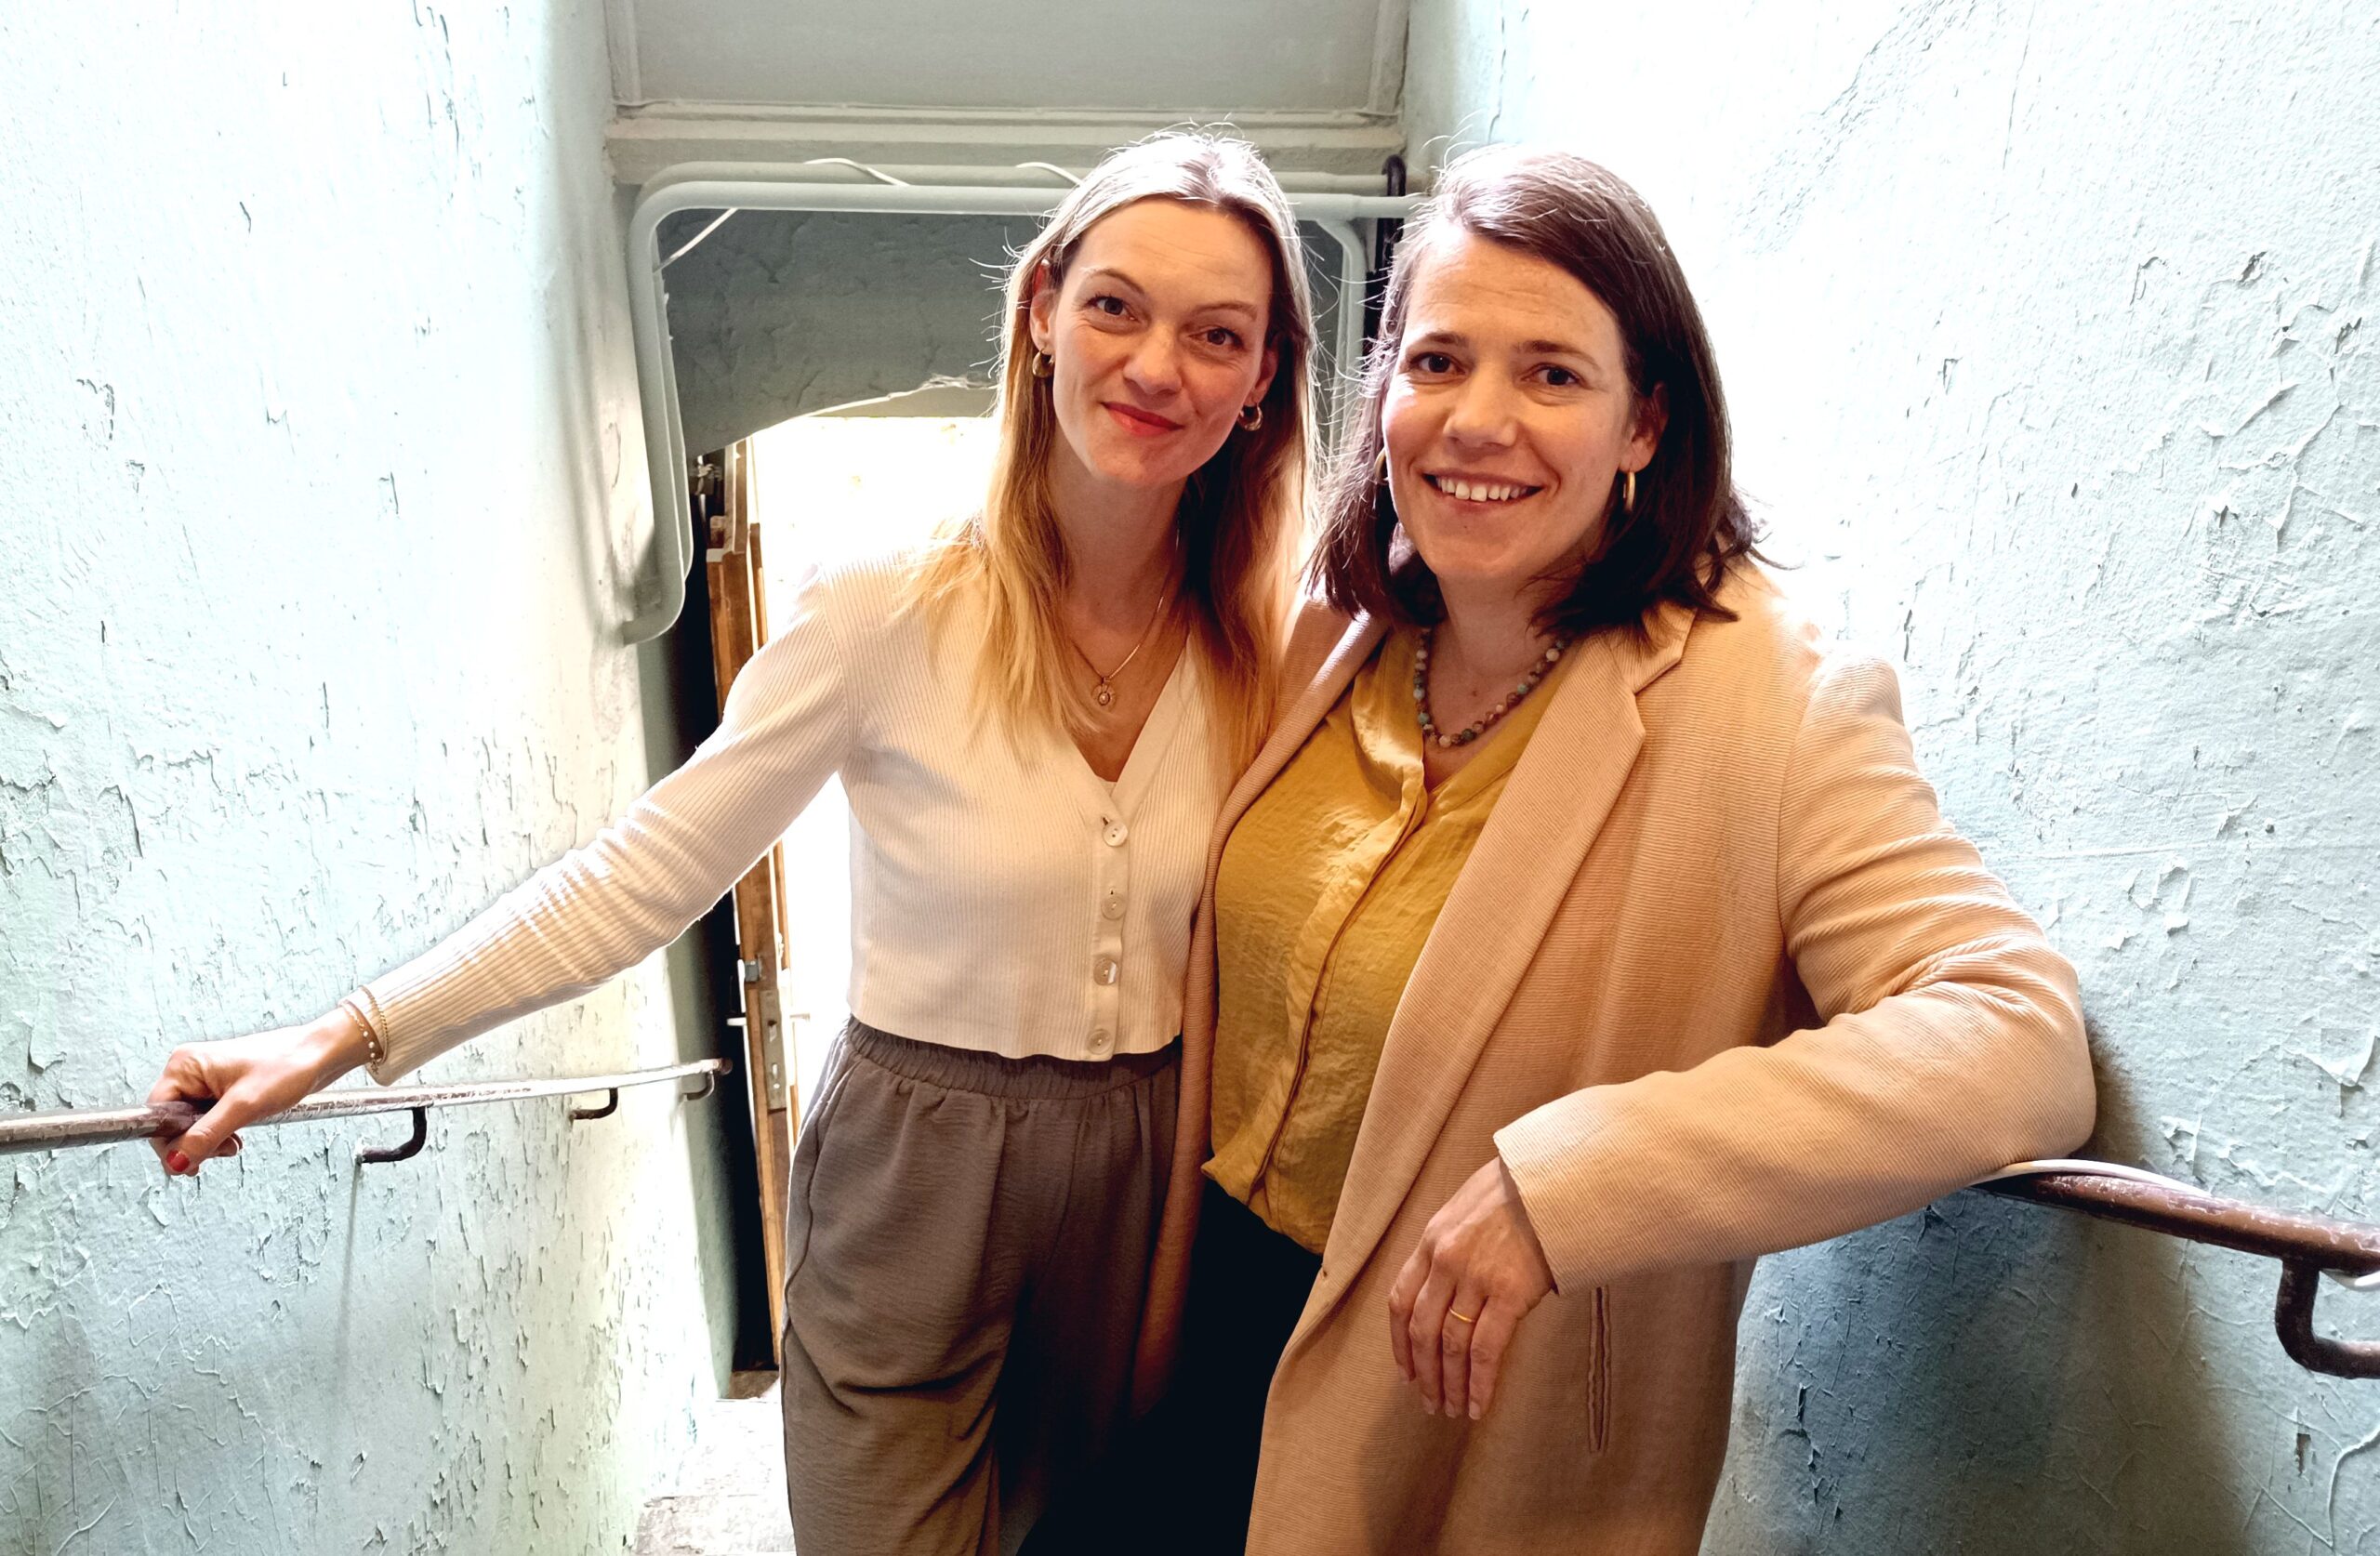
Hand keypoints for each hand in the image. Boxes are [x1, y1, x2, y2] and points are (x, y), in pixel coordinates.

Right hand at [147, 1007, 373, 1176]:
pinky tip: (236, 1136)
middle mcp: (189, 1071)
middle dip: (195, 1143)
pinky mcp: (221, 1090)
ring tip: (235, 1142)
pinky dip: (220, 1133)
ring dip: (210, 1140)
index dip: (170, 1142)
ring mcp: (205, 1080)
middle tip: (224, 1149)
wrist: (321, 1054)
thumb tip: (175, 1163)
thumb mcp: (244, 1106)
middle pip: (172, 1123)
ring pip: (190, 1125)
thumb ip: (206, 1136)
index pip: (156, 1115)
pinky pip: (207, 1120)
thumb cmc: (288, 1066)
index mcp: (184, 1066)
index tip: (188, 1161)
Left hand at [1387, 1155, 1555, 1419]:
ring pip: (1451, 1346)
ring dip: (1451, 1384)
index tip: (1406, 1371)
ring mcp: (1476, 1277)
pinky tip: (1479, 1405)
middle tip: (1430, 1402)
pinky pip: (1487, 1350)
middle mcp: (1446, 1260)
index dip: (1399, 1343)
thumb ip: (1450, 1246)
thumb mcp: (1467, 1209)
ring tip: (1453, 1410)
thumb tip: (1448, 1287)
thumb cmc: (1518, 1191)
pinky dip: (1480, 1383)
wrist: (1556, 1177)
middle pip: (1422, 1331)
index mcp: (1431, 1239)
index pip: (1401, 1301)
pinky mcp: (1510, 1292)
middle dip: (1424, 1374)